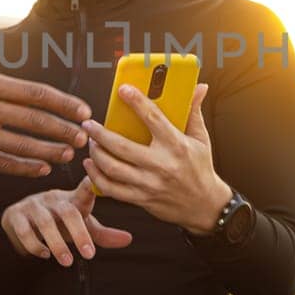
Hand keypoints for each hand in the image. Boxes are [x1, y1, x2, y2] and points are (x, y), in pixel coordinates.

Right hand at [0, 70, 90, 176]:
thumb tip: (36, 97)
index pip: (35, 93)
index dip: (63, 103)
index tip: (83, 110)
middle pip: (33, 120)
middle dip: (63, 129)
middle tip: (83, 136)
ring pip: (21, 145)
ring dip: (49, 151)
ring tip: (68, 154)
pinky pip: (2, 163)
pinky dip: (25, 168)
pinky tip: (42, 169)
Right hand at [1, 177, 133, 265]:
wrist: (20, 223)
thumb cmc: (58, 223)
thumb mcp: (80, 227)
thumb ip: (102, 235)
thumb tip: (129, 239)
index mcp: (70, 199)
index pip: (84, 190)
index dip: (91, 185)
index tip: (97, 182)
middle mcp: (52, 198)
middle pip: (68, 211)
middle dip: (79, 233)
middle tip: (89, 255)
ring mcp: (32, 205)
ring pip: (45, 222)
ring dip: (57, 243)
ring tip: (67, 261)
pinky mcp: (14, 216)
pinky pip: (24, 230)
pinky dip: (34, 244)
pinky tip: (44, 254)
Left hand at [81, 84, 231, 235]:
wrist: (204, 206)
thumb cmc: (200, 169)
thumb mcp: (200, 139)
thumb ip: (193, 111)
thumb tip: (199, 87)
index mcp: (176, 145)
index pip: (153, 118)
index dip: (136, 102)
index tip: (123, 90)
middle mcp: (161, 164)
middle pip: (121, 146)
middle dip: (99, 133)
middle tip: (89, 124)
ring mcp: (149, 183)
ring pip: (112, 168)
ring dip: (96, 154)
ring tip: (90, 143)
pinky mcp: (141, 198)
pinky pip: (112, 188)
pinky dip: (96, 176)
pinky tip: (91, 165)